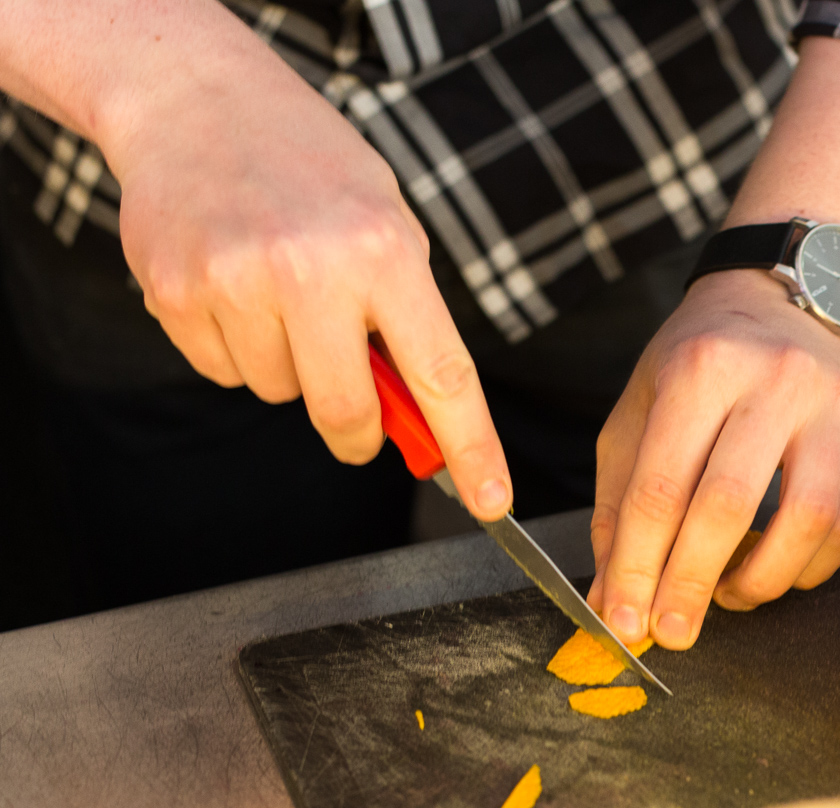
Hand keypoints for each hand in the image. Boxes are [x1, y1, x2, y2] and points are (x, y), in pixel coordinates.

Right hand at [103, 31, 510, 518]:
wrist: (196, 102)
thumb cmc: (312, 169)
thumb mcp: (387, 224)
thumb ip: (407, 320)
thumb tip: (421, 421)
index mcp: (385, 252)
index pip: (442, 375)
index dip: (471, 447)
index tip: (491, 500)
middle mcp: (311, 270)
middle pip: (345, 413)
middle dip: (358, 432)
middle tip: (358, 420)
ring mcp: (237, 283)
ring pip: (279, 393)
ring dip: (289, 368)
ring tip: (279, 292)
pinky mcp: (175, 295)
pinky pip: (223, 372)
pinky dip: (236, 348)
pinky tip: (234, 287)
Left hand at [589, 270, 839, 649]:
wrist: (784, 304)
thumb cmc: (700, 363)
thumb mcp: (639, 412)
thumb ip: (618, 505)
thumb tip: (614, 598)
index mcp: (701, 369)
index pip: (662, 487)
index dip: (640, 565)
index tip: (626, 620)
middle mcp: (773, 381)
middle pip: (729, 506)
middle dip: (692, 584)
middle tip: (673, 633)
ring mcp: (832, 408)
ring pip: (806, 521)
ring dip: (761, 581)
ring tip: (728, 598)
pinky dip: (807, 568)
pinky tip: (774, 572)